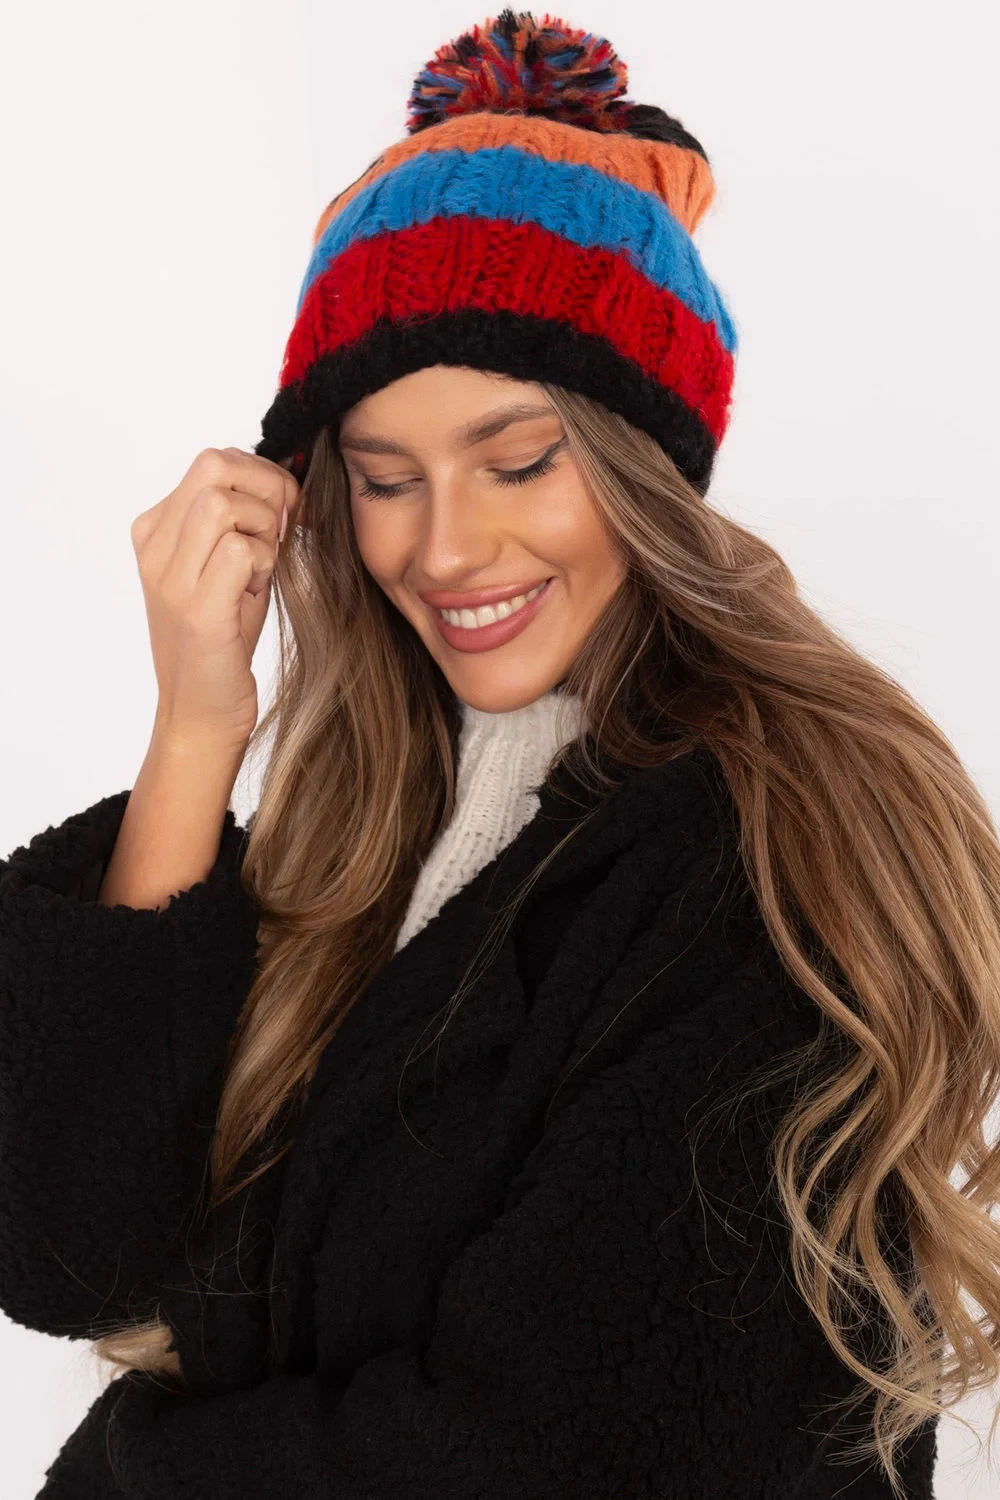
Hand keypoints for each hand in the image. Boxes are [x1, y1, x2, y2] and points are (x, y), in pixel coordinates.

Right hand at [130, 446, 302, 754]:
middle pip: (215, 466)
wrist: (201, 711)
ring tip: (262, 569)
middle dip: (267, 489)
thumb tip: (288, 480)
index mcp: (155, 530)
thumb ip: (244, 521)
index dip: (262, 476)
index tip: (286, 513)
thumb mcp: (230, 568)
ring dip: (264, 530)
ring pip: (226, 504)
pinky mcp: (196, 610)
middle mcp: (153, 548)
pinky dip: (265, 564)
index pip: (213, 460)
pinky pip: (241, 549)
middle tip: (283, 531)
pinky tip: (257, 592)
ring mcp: (170, 579)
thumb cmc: (224, 640)